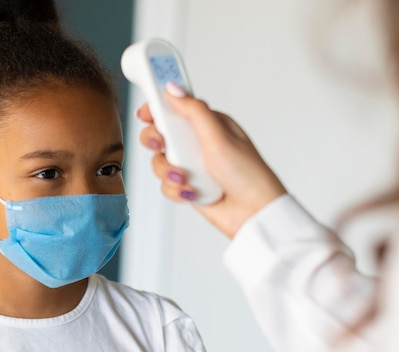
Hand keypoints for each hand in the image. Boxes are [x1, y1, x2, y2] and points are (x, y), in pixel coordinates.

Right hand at [137, 82, 286, 237]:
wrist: (253, 214)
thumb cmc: (248, 175)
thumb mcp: (219, 137)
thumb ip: (194, 111)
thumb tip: (173, 89)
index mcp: (208, 124)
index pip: (176, 108)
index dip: (157, 108)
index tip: (146, 112)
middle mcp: (197, 143)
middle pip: (160, 134)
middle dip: (156, 141)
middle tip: (162, 145)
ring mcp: (191, 165)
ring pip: (159, 161)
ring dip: (168, 171)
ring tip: (185, 178)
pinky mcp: (187, 186)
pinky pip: (166, 184)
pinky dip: (176, 190)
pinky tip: (191, 192)